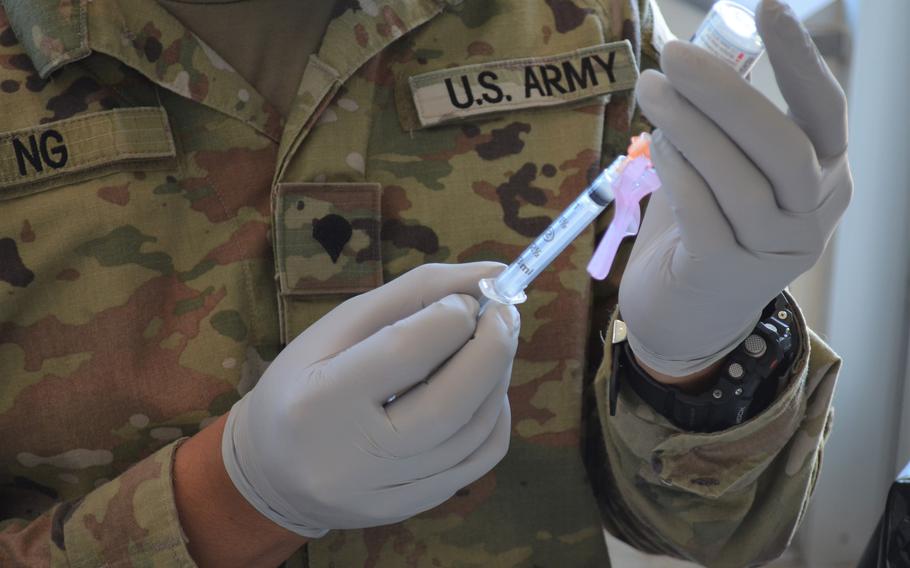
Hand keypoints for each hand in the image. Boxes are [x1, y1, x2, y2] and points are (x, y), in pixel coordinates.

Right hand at [222, 263, 519, 536]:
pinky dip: (495, 418)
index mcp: (320, 400)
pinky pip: (477, 462)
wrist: (271, 469)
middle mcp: (353, 458)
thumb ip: (415, 293)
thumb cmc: (304, 381)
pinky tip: (485, 391)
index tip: (469, 297)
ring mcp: (383, 493)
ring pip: (473, 433)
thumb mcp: (340, 325)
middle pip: (452, 403)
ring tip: (492, 344)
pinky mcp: (408, 510)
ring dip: (498, 379)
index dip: (453, 316)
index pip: (406, 351)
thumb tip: (493, 274)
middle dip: (493, 348)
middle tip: (505, 314)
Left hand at [619, 0, 851, 378]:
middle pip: (781, 145)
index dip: (800, 60)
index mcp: (824, 177)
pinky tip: (657, 144)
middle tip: (673, 56)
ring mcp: (774, 252)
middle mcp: (812, 215)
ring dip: (688, 125)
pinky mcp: (727, 275)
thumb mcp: (728, 168)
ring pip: (738, 179)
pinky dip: (679, 171)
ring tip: (651, 89)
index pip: (825, 111)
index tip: (768, 7)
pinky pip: (701, 211)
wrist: (685, 313)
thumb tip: (685, 47)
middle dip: (725, 93)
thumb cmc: (706, 226)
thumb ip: (721, 122)